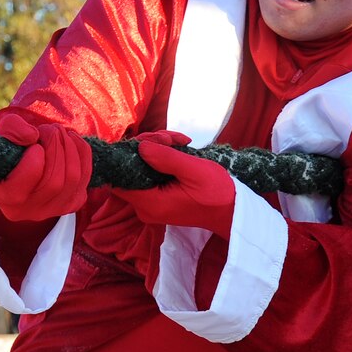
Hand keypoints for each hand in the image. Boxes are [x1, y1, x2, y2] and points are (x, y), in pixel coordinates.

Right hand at [0, 113, 90, 221]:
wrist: (26, 158)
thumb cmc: (11, 146)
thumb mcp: (4, 132)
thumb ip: (12, 129)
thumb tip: (32, 135)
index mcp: (2, 197)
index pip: (18, 191)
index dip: (32, 164)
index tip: (34, 145)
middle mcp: (25, 211)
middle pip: (53, 183)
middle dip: (56, 148)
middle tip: (51, 129)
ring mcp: (50, 211)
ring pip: (72, 179)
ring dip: (70, 148)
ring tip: (60, 131)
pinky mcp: (71, 204)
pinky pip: (85, 178)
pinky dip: (82, 154)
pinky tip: (71, 140)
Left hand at [124, 132, 238, 237]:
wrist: (232, 211)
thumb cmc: (217, 193)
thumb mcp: (194, 171)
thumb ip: (166, 159)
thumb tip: (140, 147)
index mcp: (151, 203)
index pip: (119, 178)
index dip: (128, 155)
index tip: (152, 142)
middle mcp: (145, 207)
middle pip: (128, 171)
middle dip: (146, 148)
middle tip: (170, 140)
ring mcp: (150, 204)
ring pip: (139, 169)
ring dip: (156, 150)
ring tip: (179, 141)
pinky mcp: (158, 199)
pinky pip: (149, 174)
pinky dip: (161, 159)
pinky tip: (178, 147)